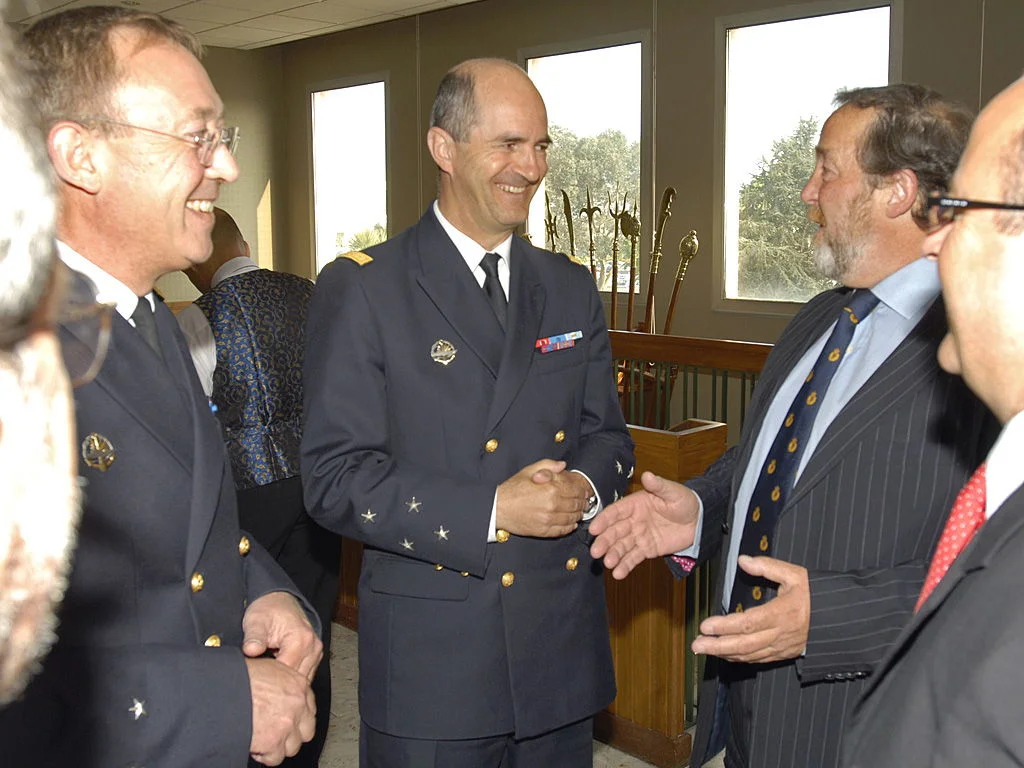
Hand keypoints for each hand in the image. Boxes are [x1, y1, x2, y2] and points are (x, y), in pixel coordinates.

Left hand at [243, 591, 322, 680]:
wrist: (279, 599)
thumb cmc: (268, 609)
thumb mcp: (256, 620)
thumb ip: (254, 637)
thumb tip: (251, 650)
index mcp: (301, 640)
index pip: (287, 674)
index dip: (269, 679)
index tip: (256, 677)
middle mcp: (313, 647)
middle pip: (297, 680)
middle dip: (278, 683)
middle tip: (260, 677)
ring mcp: (316, 652)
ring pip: (302, 680)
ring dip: (286, 681)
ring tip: (268, 674)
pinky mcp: (314, 655)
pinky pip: (304, 674)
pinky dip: (291, 677)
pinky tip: (277, 672)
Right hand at [247, 657, 316, 764]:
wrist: (221, 692)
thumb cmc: (237, 677)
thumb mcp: (264, 668)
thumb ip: (278, 682)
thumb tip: (276, 691)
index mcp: (297, 683)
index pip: (308, 706)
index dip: (296, 715)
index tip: (287, 719)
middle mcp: (297, 703)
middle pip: (306, 729)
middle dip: (292, 733)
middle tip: (276, 732)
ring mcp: (287, 723)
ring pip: (293, 746)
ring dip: (278, 745)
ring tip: (262, 738)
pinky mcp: (273, 741)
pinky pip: (276, 757)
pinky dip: (265, 755)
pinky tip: (255, 745)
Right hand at [495, 459, 588, 537]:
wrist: (497, 507)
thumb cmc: (513, 488)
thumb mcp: (529, 470)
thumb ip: (548, 465)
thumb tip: (563, 465)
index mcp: (551, 489)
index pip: (575, 491)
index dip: (583, 491)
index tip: (585, 490)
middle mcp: (552, 505)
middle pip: (576, 505)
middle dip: (583, 503)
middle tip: (585, 501)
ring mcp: (549, 520)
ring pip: (572, 518)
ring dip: (578, 515)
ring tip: (579, 511)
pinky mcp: (544, 531)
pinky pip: (563, 530)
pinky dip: (570, 527)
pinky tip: (571, 523)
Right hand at [589, 471, 699, 578]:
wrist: (699, 521)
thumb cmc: (685, 502)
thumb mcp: (673, 492)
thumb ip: (659, 485)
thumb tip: (647, 475)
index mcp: (636, 504)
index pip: (616, 512)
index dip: (604, 520)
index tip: (594, 528)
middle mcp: (633, 520)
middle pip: (614, 531)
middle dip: (604, 541)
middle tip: (596, 551)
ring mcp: (639, 536)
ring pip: (622, 546)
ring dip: (613, 554)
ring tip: (608, 563)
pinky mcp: (646, 549)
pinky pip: (633, 558)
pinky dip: (625, 565)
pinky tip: (618, 573)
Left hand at [691, 555, 809, 662]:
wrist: (840, 619)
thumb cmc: (817, 594)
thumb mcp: (794, 574)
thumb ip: (767, 566)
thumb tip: (743, 560)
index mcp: (782, 613)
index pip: (747, 623)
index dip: (724, 626)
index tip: (706, 625)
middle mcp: (780, 634)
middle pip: (744, 644)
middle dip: (717, 646)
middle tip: (696, 644)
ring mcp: (781, 647)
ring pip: (749, 655)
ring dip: (724, 654)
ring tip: (704, 649)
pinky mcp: (783, 653)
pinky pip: (758, 659)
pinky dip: (739, 659)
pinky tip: (725, 654)